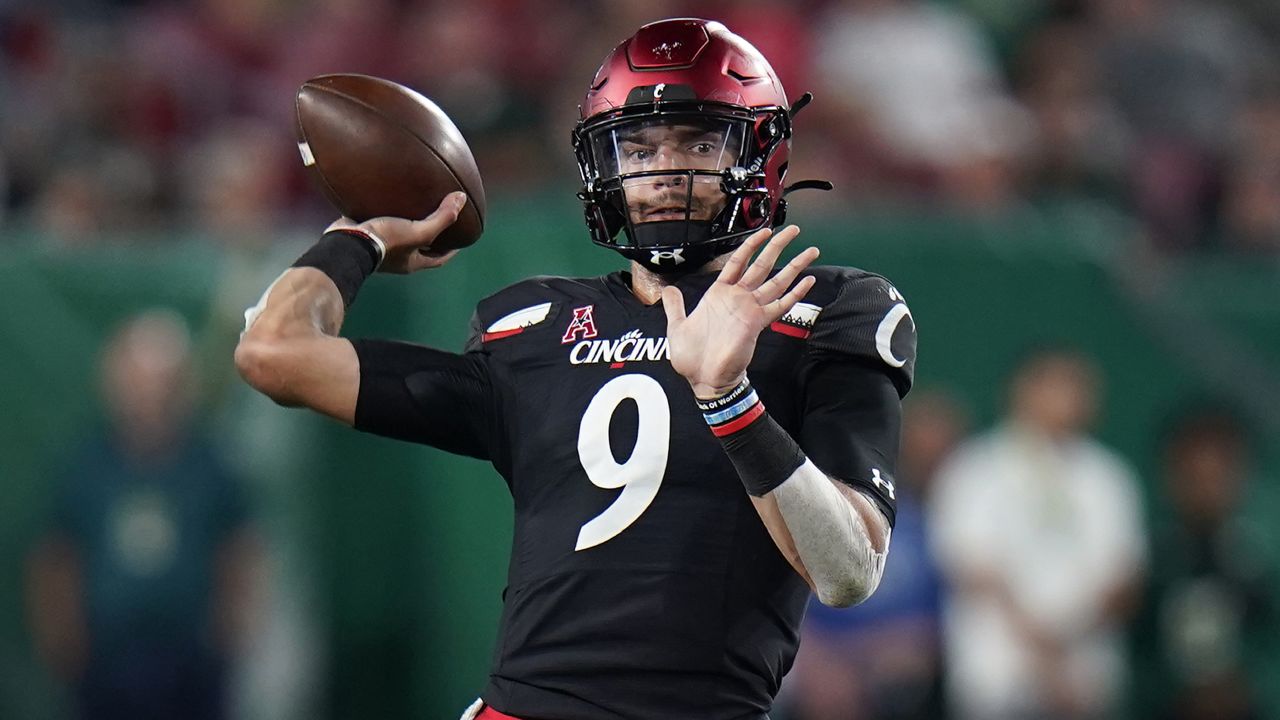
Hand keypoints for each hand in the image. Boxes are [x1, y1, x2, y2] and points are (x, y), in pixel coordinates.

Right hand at [325, 191, 467, 273]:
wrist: (347, 242)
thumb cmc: (387, 242)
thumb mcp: (419, 231)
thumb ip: (441, 218)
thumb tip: (462, 199)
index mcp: (412, 262)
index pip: (439, 259)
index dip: (452, 250)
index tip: (460, 238)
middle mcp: (398, 258)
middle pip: (420, 248)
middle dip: (430, 237)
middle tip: (439, 219)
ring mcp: (381, 248)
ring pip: (400, 235)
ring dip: (408, 224)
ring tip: (415, 206)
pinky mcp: (366, 234)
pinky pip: (380, 223)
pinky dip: (386, 213)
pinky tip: (388, 199)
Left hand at [662, 225, 818, 398]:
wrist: (703, 380)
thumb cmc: (691, 357)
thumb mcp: (677, 326)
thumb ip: (675, 306)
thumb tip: (669, 289)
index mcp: (718, 294)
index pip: (737, 261)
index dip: (750, 245)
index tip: (764, 231)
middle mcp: (738, 298)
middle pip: (762, 265)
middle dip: (778, 246)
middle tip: (794, 230)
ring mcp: (750, 310)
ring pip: (776, 281)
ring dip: (795, 266)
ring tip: (812, 251)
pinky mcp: (758, 323)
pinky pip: (780, 305)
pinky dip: (795, 293)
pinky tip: (809, 282)